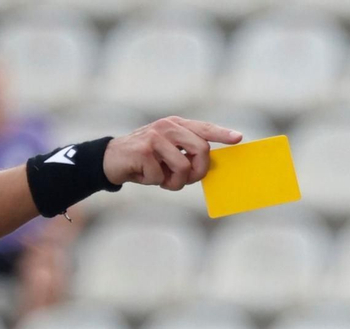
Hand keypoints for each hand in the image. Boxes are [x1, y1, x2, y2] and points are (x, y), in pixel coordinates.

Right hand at [103, 116, 242, 191]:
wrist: (111, 160)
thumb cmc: (146, 160)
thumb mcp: (168, 154)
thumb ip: (187, 154)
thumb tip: (209, 165)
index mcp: (176, 126)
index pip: (204, 129)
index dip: (222, 134)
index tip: (238, 138)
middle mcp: (167, 127)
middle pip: (202, 150)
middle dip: (198, 171)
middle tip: (185, 180)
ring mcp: (155, 137)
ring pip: (184, 167)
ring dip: (174, 182)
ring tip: (160, 178)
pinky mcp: (144, 150)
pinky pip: (162, 177)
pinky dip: (155, 182)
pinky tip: (143, 174)